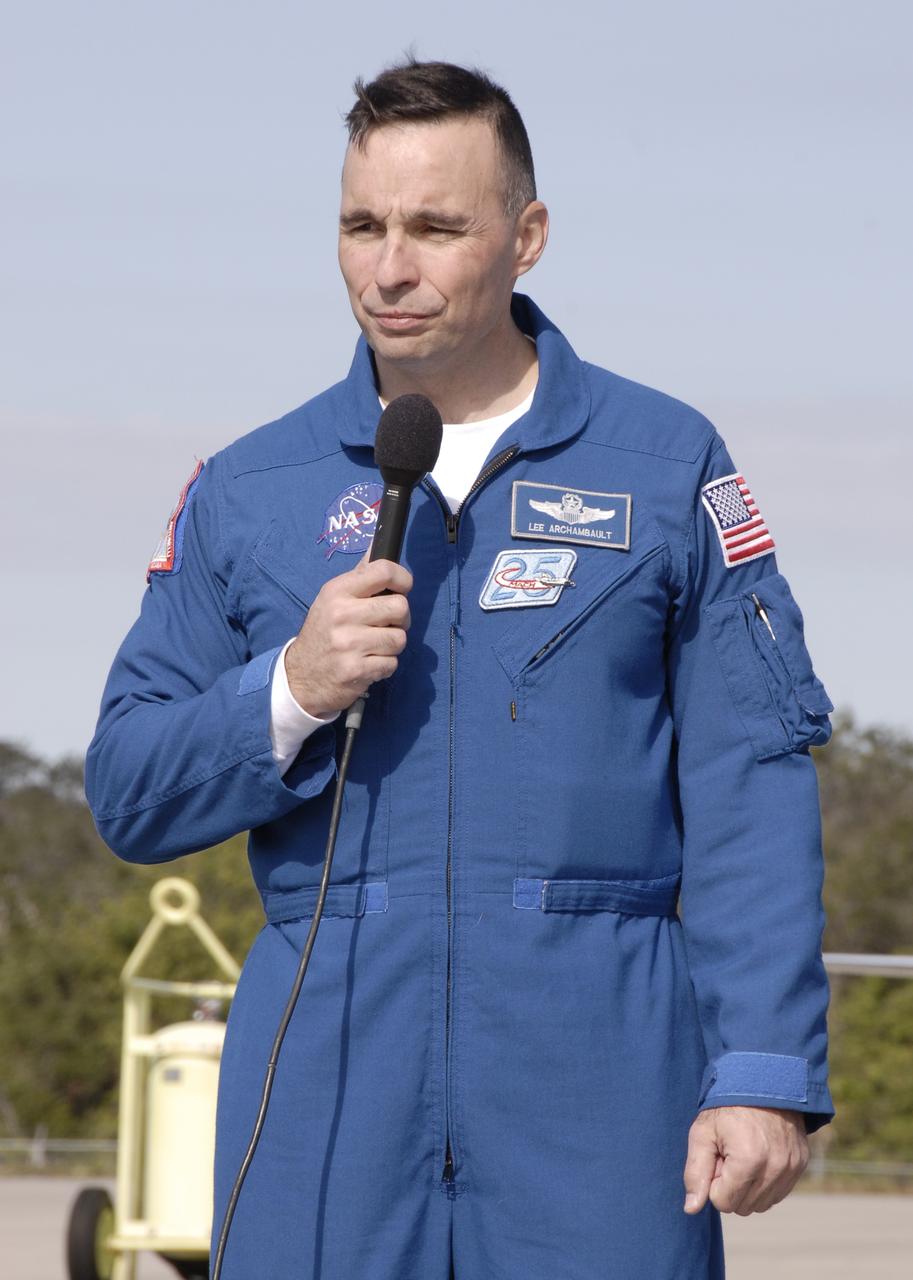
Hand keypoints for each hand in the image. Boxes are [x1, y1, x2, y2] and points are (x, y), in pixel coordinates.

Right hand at [284, 555, 412, 716]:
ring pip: (400, 638)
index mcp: (337, 591)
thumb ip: (360, 574)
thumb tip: (377, 542)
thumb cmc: (324, 632)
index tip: (402, 588)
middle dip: (400, 619)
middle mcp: (342, 614)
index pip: (383, 570)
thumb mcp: (333, 598)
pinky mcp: (356, 670)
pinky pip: (392, 663)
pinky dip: (385, 666)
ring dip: (392, 645)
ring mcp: (349, 644)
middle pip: (400, 607)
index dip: (402, 579)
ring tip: (373, 646)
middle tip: (387, 624)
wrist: (301, 676)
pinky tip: (368, 663)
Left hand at [682, 1106, 808, 1215]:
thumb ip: (695, 1172)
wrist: (762, 1080)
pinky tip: (759, 1155)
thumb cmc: (727, 1106)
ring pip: (761, 1204)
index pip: (723, 1202)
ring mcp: (791, 1167)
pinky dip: (765, 1182)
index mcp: (748, 1160)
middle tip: (729, 1153)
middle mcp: (775, 1168)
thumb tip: (691, 1209)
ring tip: (744, 1153)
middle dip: (731, 1185)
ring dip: (748, 1186)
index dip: (714, 1180)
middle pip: (743, 1207)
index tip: (717, 1155)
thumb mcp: (703, 1132)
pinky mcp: (800, 1164)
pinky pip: (778, 1193)